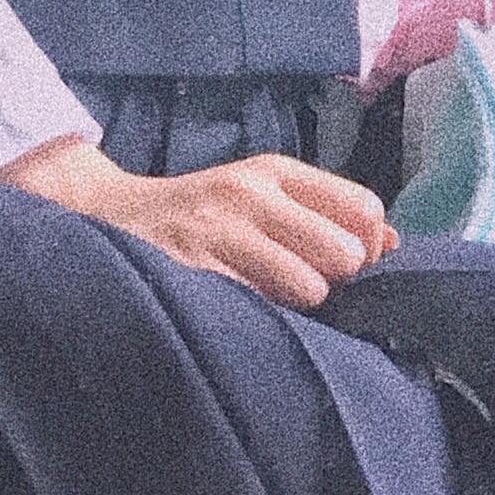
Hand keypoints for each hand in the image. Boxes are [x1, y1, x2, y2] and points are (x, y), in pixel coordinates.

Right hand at [0, 138, 399, 308]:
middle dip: (336, 283)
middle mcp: (250, 193)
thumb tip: (393, 244)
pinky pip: (260, 309)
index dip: (371, 247)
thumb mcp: (258, 199)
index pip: (363, 207)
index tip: (350, 269)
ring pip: (310, 286)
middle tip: (306, 290)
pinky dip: (261, 321)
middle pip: (346, 252)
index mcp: (275, 173)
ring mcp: (218, 230)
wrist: (102, 215)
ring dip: (299, 309)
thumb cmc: (195, 218)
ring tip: (267, 302)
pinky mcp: (192, 269)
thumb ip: (322, 216)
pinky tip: (240, 313)